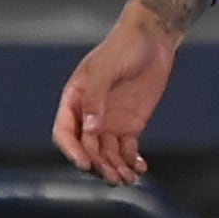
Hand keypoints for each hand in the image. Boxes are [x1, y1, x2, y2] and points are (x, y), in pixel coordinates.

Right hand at [53, 6, 179, 185]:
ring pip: (107, 154)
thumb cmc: (124, 46)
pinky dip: (131, 162)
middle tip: (113, 176)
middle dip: (99, 164)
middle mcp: (89, 115)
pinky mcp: (130, 126)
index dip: (72, 150)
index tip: (85, 164)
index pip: (65, 132)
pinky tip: (139, 168)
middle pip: (88, 148)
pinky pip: (127, 150)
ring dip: (115, 168)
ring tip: (128, 179)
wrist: (153, 38)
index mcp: (74, 100)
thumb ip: (96, 98)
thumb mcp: (105, 68)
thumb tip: (91, 129)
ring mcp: (110, 122)